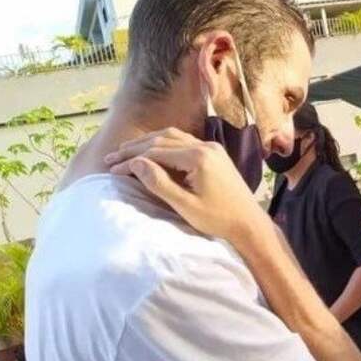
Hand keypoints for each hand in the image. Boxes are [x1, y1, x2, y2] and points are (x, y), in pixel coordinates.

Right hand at [104, 128, 259, 237]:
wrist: (249, 222)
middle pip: (162, 140)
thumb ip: (159, 183)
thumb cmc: (218, 219)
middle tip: (111, 158)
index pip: (156, 152)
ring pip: (173, 137)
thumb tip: (135, 163)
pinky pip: (184, 142)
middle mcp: (205, 146)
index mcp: (198, 157)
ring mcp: (212, 148)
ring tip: (126, 152)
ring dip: (149, 143)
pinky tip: (152, 152)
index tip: (112, 169)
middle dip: (135, 148)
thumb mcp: (185, 205)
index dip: (131, 160)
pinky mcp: (215, 153)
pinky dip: (164, 145)